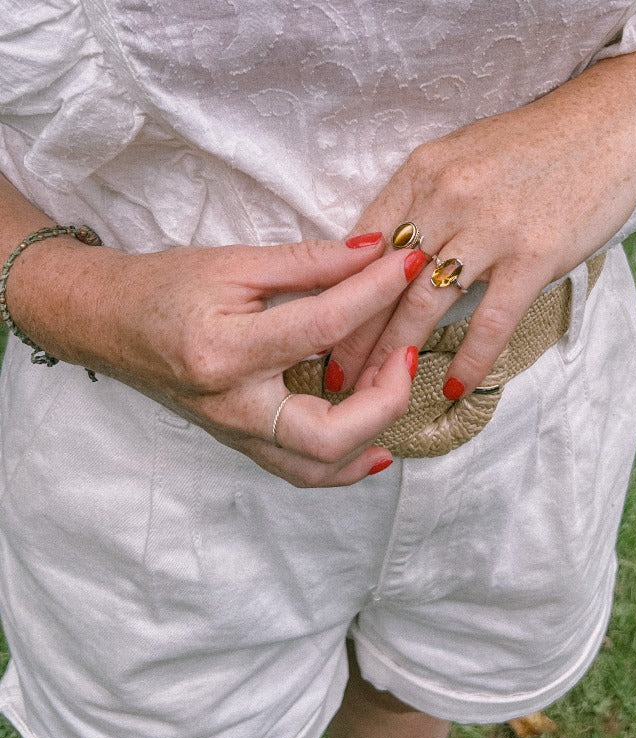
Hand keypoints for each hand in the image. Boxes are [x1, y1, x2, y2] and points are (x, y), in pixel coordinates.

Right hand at [24, 235, 421, 486]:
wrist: (108, 324)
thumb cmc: (165, 288)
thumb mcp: (234, 263)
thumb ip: (309, 262)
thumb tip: (374, 252)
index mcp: (225, 351)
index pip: (322, 325)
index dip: (376, 292)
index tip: (410, 266)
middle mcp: (232, 406)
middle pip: (327, 433)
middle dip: (385, 399)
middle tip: (407, 355)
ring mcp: (236, 433)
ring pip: (318, 467)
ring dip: (371, 436)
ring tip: (395, 392)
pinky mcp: (242, 442)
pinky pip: (302, 471)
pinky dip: (345, 461)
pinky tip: (373, 441)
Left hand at [328, 54, 635, 397]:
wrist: (608, 124)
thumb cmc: (529, 146)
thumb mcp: (458, 157)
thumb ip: (419, 202)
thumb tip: (382, 255)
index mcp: (421, 173)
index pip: (360, 244)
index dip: (334, 293)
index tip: (319, 329)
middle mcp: (448, 199)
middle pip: (384, 283)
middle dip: (354, 338)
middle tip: (334, 378)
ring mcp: (491, 229)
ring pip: (426, 305)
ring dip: (396, 356)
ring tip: (377, 393)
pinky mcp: (533, 256)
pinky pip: (491, 322)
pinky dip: (470, 361)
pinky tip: (451, 388)